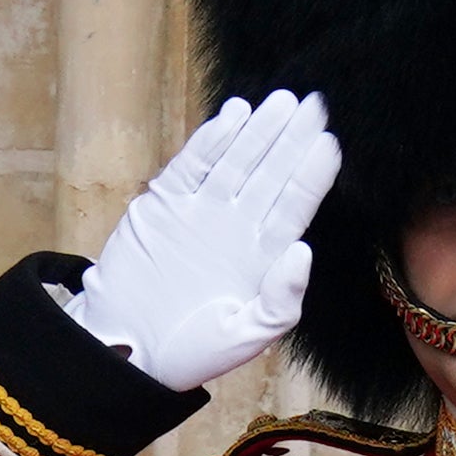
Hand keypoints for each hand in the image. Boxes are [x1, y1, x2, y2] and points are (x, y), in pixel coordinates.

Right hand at [66, 89, 341, 392]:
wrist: (126, 351)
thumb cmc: (191, 352)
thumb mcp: (247, 337)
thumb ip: (281, 301)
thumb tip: (303, 251)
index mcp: (264, 255)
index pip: (296, 204)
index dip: (313, 174)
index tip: (330, 143)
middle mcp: (237, 226)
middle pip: (271, 173)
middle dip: (292, 139)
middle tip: (314, 104)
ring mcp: (200, 211)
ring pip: (236, 162)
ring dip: (257, 131)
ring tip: (280, 103)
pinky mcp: (163, 204)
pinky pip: (192, 165)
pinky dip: (211, 141)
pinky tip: (233, 115)